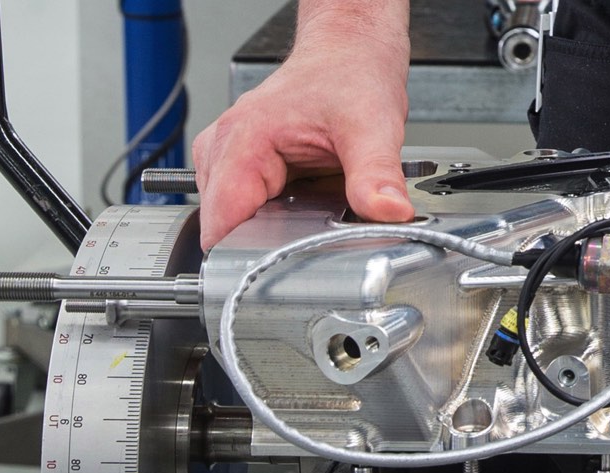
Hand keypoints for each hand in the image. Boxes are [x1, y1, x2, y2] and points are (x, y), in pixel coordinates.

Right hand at [192, 0, 413, 248]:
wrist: (350, 52)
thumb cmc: (350, 74)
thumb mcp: (371, 125)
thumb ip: (376, 173)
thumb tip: (388, 212)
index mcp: (244, 140)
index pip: (221, 217)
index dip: (239, 257)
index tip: (265, 283)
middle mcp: (227, 150)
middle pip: (225, 226)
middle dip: (258, 251)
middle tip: (304, 266)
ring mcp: (232, 159)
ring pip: (235, 221)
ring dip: (266, 238)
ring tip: (306, 244)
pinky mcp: (248, 168)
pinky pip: (250, 209)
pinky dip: (274, 224)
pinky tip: (303, 226)